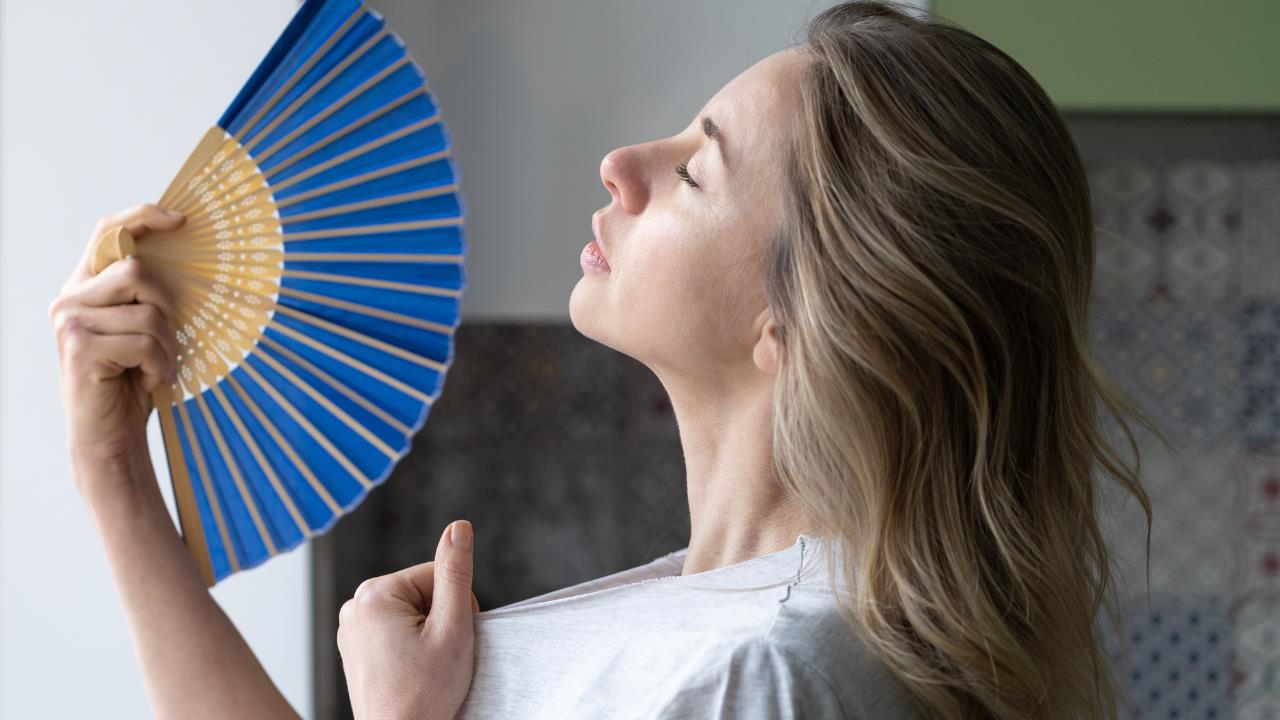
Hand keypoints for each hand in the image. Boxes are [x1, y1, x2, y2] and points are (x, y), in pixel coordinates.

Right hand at [49, 203, 184, 476]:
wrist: (110, 436)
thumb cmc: (131, 381)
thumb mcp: (142, 330)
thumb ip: (146, 296)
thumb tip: (187, 257)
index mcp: (84, 287)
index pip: (108, 231)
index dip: (144, 217)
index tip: (181, 220)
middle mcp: (70, 299)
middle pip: (138, 272)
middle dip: (168, 309)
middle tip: (167, 343)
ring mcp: (70, 322)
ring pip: (147, 311)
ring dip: (166, 346)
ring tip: (155, 367)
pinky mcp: (80, 348)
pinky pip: (144, 342)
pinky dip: (159, 365)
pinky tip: (146, 381)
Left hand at [338, 519, 480, 719]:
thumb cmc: (425, 695)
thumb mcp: (453, 627)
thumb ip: (456, 573)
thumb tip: (459, 527)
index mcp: (374, 594)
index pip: (438, 574)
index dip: (456, 605)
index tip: (448, 640)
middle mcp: (355, 606)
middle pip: (422, 591)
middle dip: (440, 620)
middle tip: (437, 658)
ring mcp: (351, 629)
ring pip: (411, 612)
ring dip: (427, 634)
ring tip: (423, 668)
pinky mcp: (355, 649)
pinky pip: (395, 631)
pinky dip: (410, 648)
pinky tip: (410, 672)